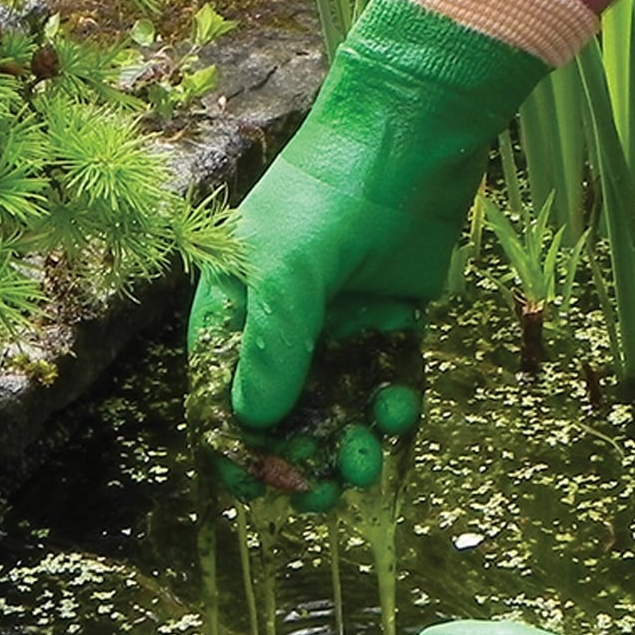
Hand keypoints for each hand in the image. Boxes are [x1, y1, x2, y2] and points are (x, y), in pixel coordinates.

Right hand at [186, 0, 546, 499]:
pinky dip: (390, 406)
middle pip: (286, 414)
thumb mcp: (285, 267)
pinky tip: (397, 413)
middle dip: (301, 458)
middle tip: (320, 492)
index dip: (238, 447)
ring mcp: (340, 327)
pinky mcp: (390, 324)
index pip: (225, 393)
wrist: (410, 142)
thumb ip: (272, 344)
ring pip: (340, 406)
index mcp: (238, 309)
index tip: (258, 491)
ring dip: (349, 443)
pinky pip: (386, 381)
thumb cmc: (329, 194)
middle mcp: (285, 325)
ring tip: (363, 464)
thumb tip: (256, 423)